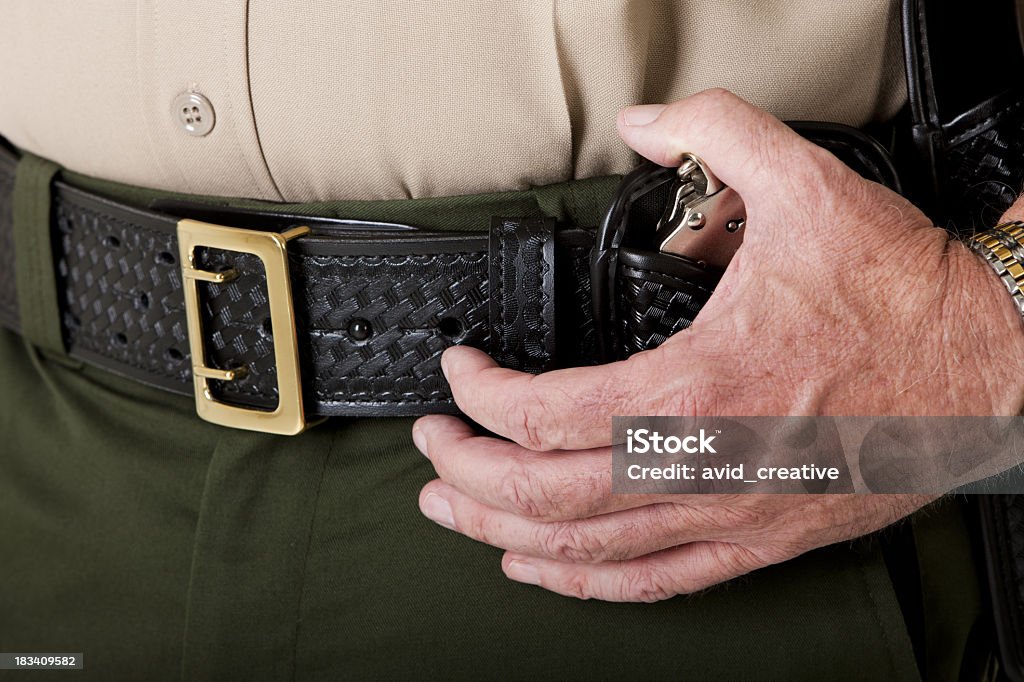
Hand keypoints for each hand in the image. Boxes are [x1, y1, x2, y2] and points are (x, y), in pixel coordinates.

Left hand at [412, 89, 1023, 601]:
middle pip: (545, 494)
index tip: (463, 370)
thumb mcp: (806, 186)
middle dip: (467, 472)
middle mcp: (704, 464)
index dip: (482, 393)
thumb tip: (645, 122)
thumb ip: (714, 136)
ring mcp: (731, 514)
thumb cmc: (905, 298)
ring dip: (504, 533)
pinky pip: (655, 581)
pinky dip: (586, 580)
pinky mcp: (761, 540)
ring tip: (454, 511)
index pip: (547, 412)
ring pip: (587, 550)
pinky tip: (544, 568)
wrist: (996, 368)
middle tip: (431, 445)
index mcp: (700, 386)